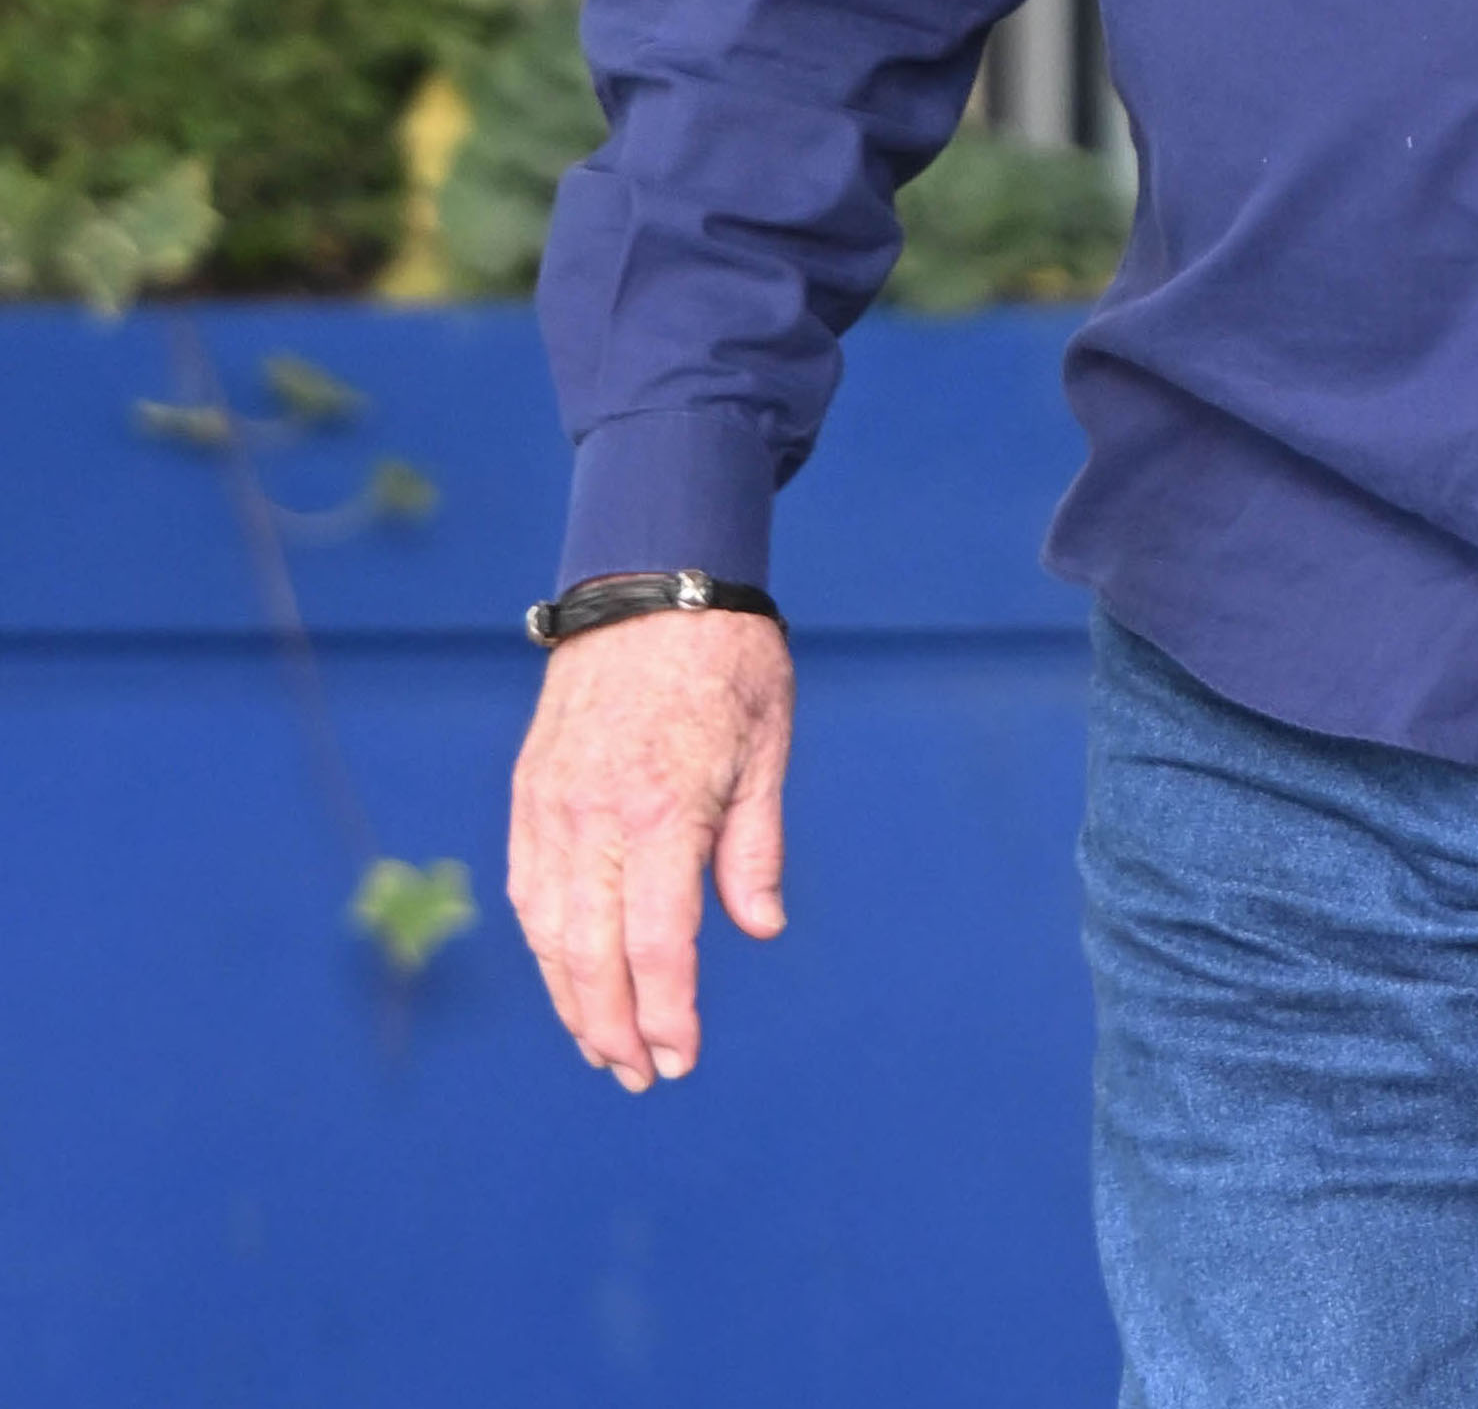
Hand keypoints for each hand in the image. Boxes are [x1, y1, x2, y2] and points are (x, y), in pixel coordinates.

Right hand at [508, 610, 793, 1089]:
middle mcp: (595, 817)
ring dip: (572, 1001)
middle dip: (614, 1028)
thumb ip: (754, 845)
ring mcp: (552, 806)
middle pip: (591, 955)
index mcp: (664, 809)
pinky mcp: (529, 793)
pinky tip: (568, 978)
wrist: (652, 582)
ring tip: (604, 1049)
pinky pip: (528, 890)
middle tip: (641, 1077)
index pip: (658, 943)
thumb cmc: (729, 662)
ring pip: (548, 933)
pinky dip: (544, 947)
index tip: (680, 1060)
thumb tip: (758, 930)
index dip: (668, 1012)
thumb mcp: (767, 745)